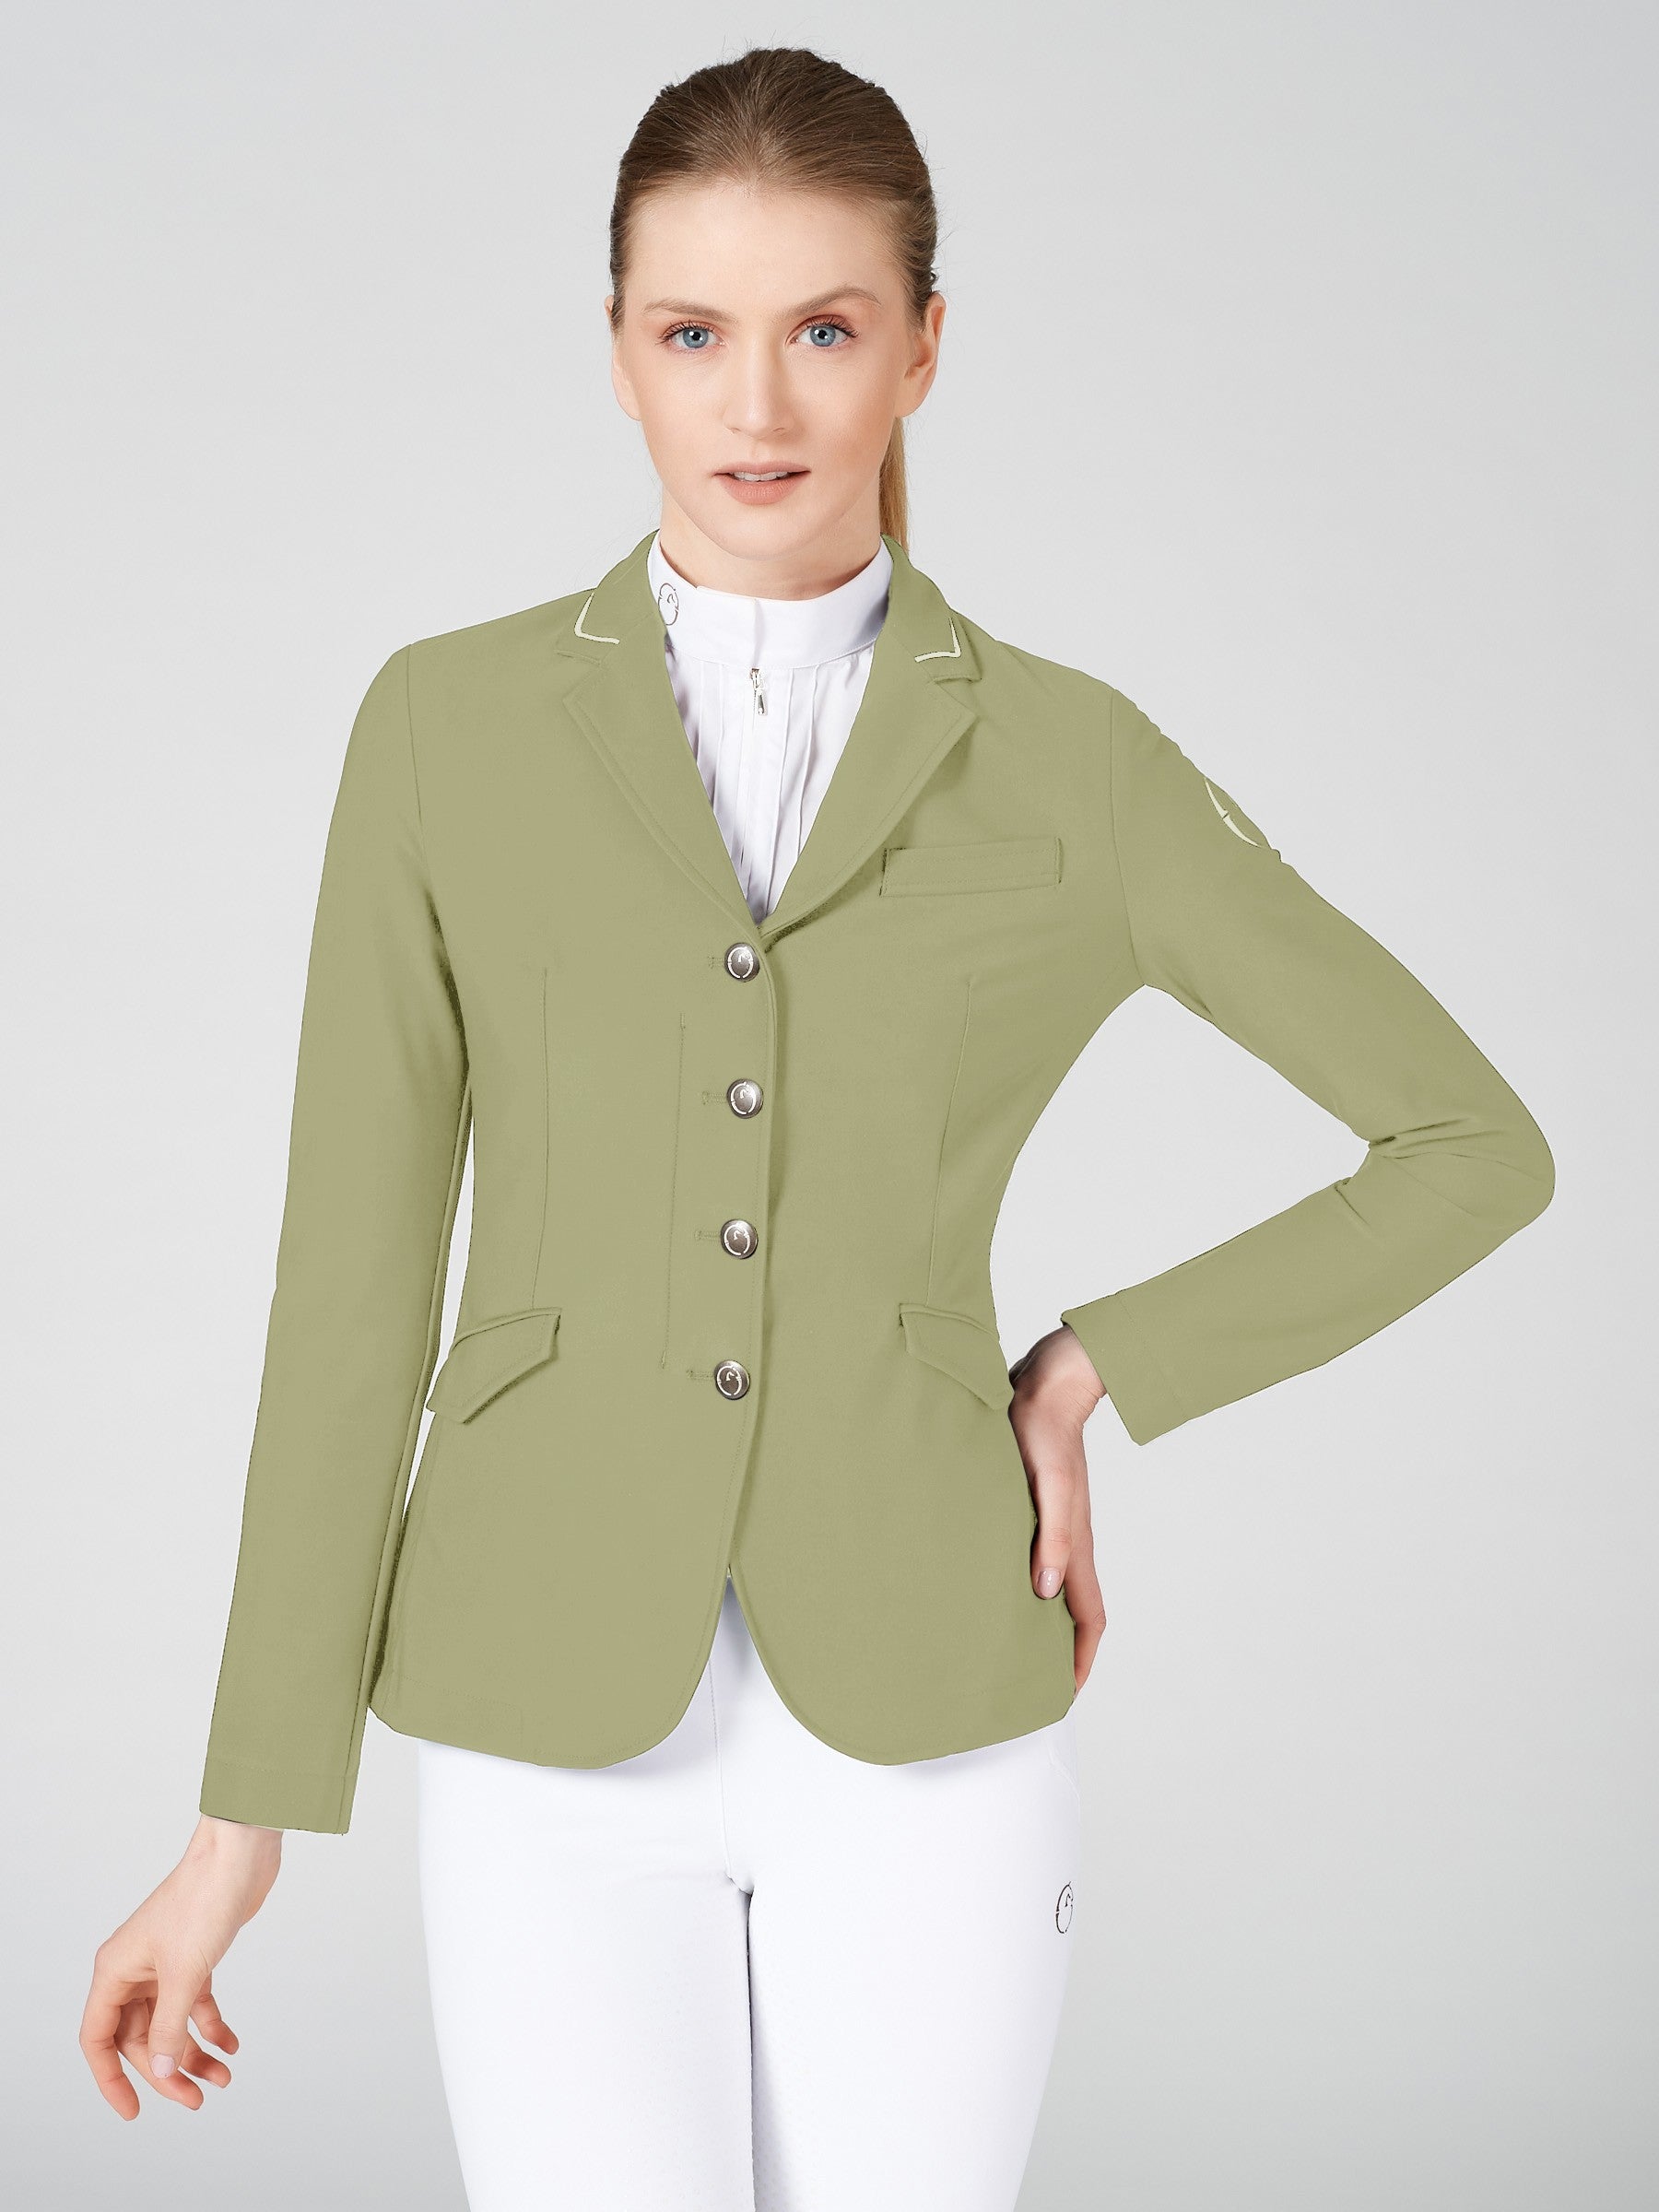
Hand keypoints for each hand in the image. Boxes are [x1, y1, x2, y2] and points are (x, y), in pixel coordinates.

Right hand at [80, 1815, 282, 2117]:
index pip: (99, 2039)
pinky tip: (231, 2044)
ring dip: (193, 2053)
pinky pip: (196, 2003)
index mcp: (115, 1971)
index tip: (134, 2112)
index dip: (111, 2079)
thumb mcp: (184, 1974)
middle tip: (197, 2098)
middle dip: (166, 2070)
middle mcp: (134, 1969)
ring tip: (222, 2079)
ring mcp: (165, 1963)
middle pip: (139, 2038)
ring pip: (170, 2024)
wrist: (240, 1854)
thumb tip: (159, 2072)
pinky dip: (212, 2025)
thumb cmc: (204, 1900)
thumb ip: (168, 2028)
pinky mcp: (195, 1956)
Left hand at [1007, 1324, 1109, 1691]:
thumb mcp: (1050, 1487)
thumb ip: (1052, 1538)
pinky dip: (1020, 1582)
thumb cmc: (1044, 1431)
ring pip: (1050, 1585)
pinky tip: (989, 1583)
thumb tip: (1045, 1592)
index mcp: (1076, 1544)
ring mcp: (1050, 1525)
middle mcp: (1067, 1542)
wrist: (1042, 1383)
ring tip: (1005, 1645)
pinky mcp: (1030, 1507)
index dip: (1081, 1660)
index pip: (1089, 1618)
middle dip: (1059, 1651)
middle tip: (1029, 1682)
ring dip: (1037, 1619)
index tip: (1064, 1695)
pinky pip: (1031, 1558)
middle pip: (1071, 1610)